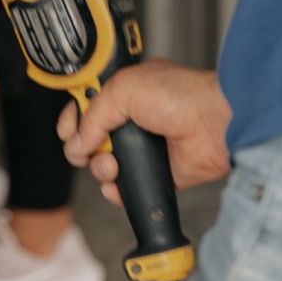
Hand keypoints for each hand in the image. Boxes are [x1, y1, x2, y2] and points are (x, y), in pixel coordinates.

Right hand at [57, 59, 231, 204]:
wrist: (213, 123)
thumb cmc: (180, 95)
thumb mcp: (122, 90)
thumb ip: (92, 115)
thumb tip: (76, 142)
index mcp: (122, 94)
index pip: (85, 109)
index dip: (71, 121)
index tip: (68, 131)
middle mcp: (131, 121)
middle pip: (89, 141)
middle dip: (83, 148)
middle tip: (90, 149)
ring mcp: (143, 148)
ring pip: (104, 166)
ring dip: (101, 168)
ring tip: (113, 164)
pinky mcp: (156, 172)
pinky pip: (126, 188)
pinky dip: (117, 190)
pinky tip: (117, 185)